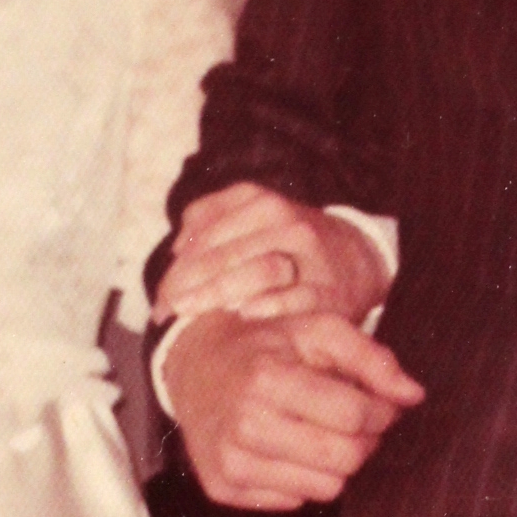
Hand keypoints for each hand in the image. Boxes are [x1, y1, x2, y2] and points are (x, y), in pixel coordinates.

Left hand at [155, 185, 390, 326]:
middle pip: (227, 253)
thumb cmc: (289, 241)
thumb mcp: (253, 213)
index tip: (159, 298)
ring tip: (190, 312)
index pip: (206, 234)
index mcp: (261, 202)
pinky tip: (242, 314)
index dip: (177, 268)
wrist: (357, 257)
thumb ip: (209, 219)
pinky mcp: (329, 291)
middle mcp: (286, 223)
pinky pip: (297, 298)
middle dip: (188, 285)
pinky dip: (268, 305)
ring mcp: (310, 256)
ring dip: (219, 292)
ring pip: (259, 270)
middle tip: (165, 311)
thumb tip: (177, 247)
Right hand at [163, 307, 423, 508]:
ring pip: (325, 489)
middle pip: (345, 459)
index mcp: (267, 378)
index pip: (355, 416)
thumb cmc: (266, 346)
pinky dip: (302, 477)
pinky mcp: (223, 488)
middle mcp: (244, 425)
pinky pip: (294, 502)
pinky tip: (287, 448)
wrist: (194, 367)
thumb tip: (413, 396)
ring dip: (335, 463)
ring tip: (319, 433)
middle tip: (355, 422)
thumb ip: (372, 358)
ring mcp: (230, 462)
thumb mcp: (317, 332)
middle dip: (364, 441)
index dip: (382, 412)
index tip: (379, 404)